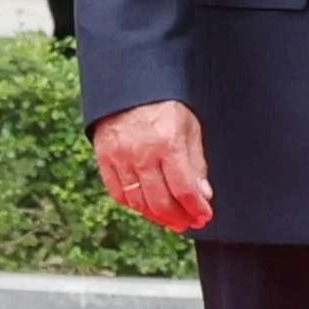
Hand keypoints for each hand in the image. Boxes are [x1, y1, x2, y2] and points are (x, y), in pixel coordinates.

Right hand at [94, 98, 213, 230]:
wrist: (129, 86)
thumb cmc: (165, 105)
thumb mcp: (190, 127)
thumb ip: (196, 163)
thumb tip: (203, 195)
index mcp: (168, 142)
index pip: (184, 189)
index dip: (196, 209)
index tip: (204, 217)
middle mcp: (141, 153)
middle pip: (160, 202)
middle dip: (179, 218)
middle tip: (189, 222)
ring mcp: (119, 157)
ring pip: (138, 202)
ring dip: (157, 217)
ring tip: (171, 219)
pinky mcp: (104, 158)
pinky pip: (118, 193)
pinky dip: (134, 206)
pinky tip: (148, 207)